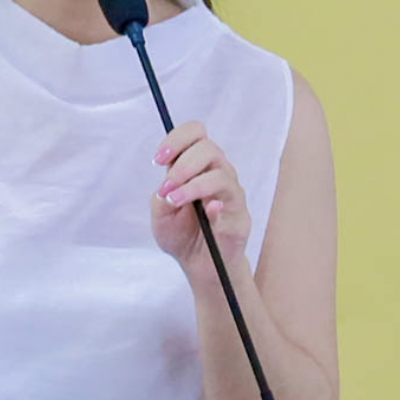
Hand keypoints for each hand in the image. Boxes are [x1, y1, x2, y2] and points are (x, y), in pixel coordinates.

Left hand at [149, 120, 252, 276]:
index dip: (177, 139)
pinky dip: (215, 205)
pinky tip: (206, 214)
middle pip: (209, 148)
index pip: (195, 134)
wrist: (198, 264)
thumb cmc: (180, 233)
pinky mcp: (240, 216)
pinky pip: (231, 203)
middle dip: (183, 164)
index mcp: (197, 165)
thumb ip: (162, 196)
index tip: (159, 159)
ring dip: (193, 186)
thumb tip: (171, 186)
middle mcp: (217, 173)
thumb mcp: (160, 214)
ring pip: (220, 174)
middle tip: (168, 184)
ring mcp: (231, 193)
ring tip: (175, 201)